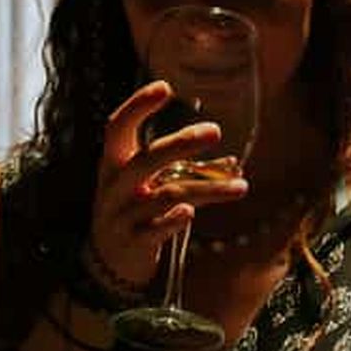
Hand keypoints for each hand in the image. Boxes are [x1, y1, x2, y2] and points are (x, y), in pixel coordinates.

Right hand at [88, 81, 248, 288]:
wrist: (109, 262)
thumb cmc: (134, 211)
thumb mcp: (143, 185)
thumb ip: (176, 170)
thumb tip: (233, 163)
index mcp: (113, 163)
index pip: (118, 127)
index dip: (137, 106)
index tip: (165, 87)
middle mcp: (114, 186)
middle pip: (146, 159)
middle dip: (181, 143)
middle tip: (215, 131)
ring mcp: (121, 215)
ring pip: (166, 195)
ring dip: (207, 189)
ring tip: (241, 187)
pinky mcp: (133, 242)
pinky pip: (155, 228)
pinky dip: (173, 220)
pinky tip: (191, 214)